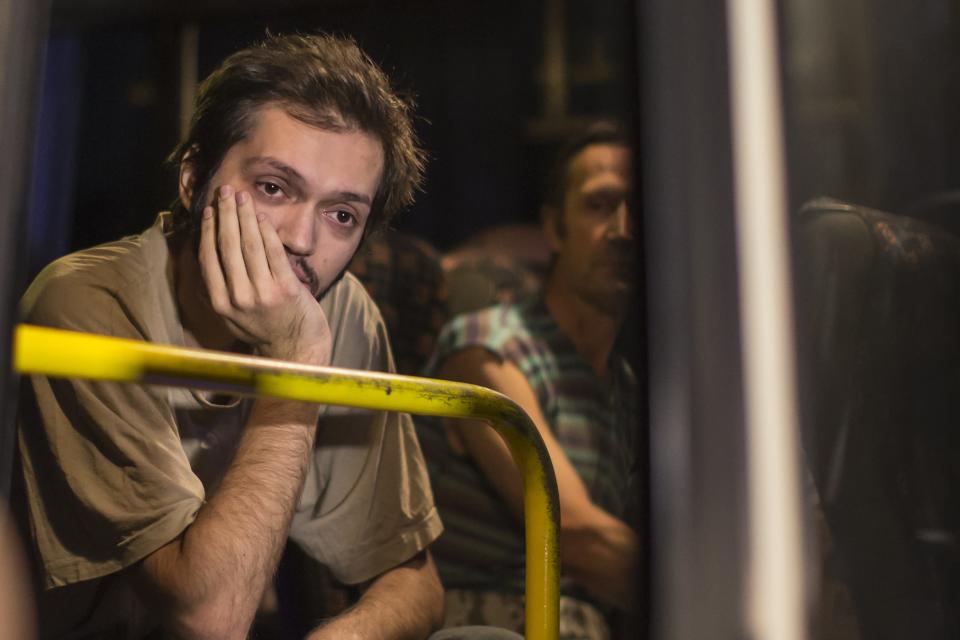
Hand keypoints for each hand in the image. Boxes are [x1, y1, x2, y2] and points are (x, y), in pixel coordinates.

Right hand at [199, 184, 330, 364]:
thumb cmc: (267, 330)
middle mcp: (238, 298)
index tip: (210, 210)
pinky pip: (274, 253)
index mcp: (221, 304)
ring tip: (242, 197)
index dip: (209, 230)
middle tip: (225, 192)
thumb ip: (223, 288)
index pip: (209, 258)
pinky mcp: (286, 289)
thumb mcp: (235, 316)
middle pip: (227, 246)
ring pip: (249, 245)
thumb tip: (211, 252)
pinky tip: (262, 217)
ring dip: (245, 216)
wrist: (296, 351)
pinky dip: (267, 232)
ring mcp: (263, 294)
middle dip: (225, 214)